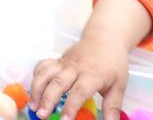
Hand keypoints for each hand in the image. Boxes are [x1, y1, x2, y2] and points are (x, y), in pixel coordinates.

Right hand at [29, 0, 150, 119]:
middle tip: (41, 115)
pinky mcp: (57, 59)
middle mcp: (75, 68)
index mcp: (92, 75)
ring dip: (37, 88)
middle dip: (47, 100)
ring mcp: (64, 62)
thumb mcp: (118, 86)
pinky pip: (42, 65)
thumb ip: (113, 107)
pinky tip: (34, 88)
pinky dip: (35, 75)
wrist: (104, 40)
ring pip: (46, 73)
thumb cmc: (112, 64)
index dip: (70, 106)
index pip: (79, 92)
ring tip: (33, 105)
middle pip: (58, 83)